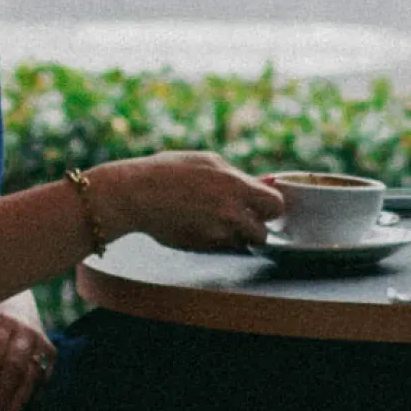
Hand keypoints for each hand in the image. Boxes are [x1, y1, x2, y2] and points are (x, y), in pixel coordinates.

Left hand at [0, 301, 55, 410]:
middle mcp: (25, 331)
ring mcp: (42, 343)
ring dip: (17, 403)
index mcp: (1, 323)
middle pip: (15, 368)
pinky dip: (32, 398)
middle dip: (1, 395)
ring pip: (32, 377)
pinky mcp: (53, 354)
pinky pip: (44, 381)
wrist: (21, 309)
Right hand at [119, 152, 286, 252]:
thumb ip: (238, 175)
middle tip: (244, 218)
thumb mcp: (207, 161)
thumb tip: (262, 183)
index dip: (270, 206)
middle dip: (256, 228)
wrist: (134, 195)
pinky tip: (198, 225)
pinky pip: (220, 248)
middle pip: (263, 234)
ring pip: (241, 244)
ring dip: (236, 236)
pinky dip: (215, 240)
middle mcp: (230, 214)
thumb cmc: (168, 171)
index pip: (276, 205)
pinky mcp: (201, 248)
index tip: (262, 205)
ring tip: (216, 221)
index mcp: (236, 187)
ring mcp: (215, 234)